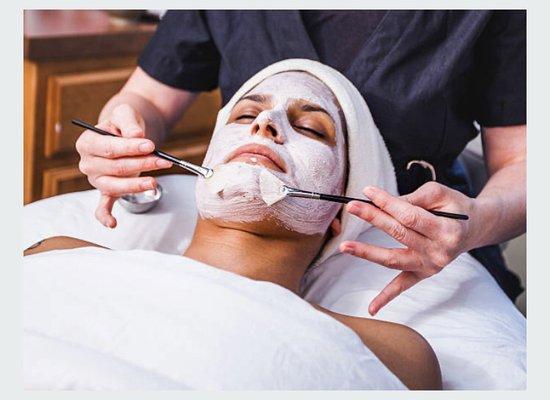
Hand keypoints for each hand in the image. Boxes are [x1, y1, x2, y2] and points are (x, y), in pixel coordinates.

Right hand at [75, 104, 171, 227]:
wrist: (124, 134)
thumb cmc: (122, 124)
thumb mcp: (124, 115)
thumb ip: (129, 123)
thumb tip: (137, 135)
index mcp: (87, 143)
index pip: (109, 148)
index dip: (130, 148)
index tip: (151, 145)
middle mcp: (87, 164)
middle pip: (116, 168)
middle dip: (142, 164)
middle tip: (163, 161)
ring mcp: (96, 180)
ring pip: (115, 186)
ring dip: (136, 185)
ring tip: (154, 182)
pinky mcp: (105, 191)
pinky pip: (102, 206)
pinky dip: (105, 216)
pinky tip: (112, 224)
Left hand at [339, 182, 476, 314]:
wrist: (475, 228)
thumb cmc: (455, 208)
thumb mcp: (440, 195)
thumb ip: (413, 199)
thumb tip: (383, 203)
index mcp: (447, 230)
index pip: (410, 216)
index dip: (387, 203)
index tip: (367, 191)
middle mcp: (439, 252)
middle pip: (398, 234)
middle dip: (373, 218)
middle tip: (351, 207)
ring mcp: (430, 266)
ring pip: (393, 260)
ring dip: (367, 253)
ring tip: (345, 246)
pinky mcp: (423, 274)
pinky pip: (402, 286)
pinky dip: (386, 297)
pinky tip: (371, 309)